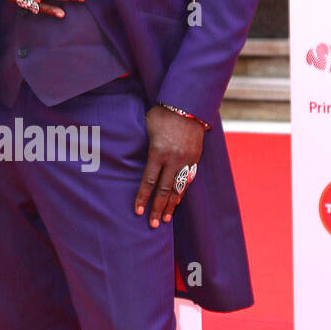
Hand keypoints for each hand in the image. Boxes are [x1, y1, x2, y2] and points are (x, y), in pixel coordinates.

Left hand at [135, 106, 204, 227]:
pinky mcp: (195, 158)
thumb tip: (135, 157)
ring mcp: (186, 160)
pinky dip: (181, 192)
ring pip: (178, 188)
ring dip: (171, 205)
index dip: (143, 198)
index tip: (138, 212)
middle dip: (157, 209)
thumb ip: (144, 146)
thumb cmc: (162, 113)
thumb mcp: (147, 127)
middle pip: (164, 190)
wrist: (188, 104)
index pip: (149, 182)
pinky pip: (187, 179)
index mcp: (158, 152)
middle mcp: (173, 159)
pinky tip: (176, 202)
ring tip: (165, 219)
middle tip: (153, 225)